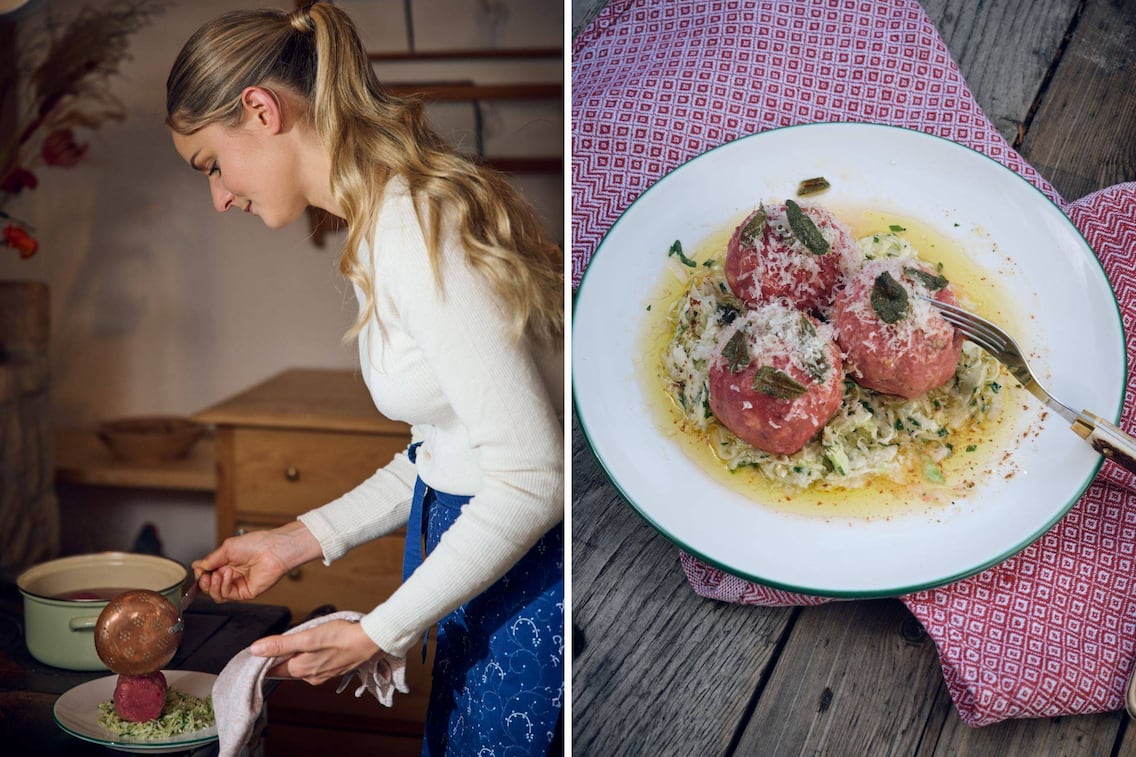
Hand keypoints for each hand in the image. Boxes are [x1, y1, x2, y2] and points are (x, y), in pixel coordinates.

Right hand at [192, 521, 321, 602]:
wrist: (273, 549)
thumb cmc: (257, 544)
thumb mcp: (227, 548)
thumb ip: (210, 560)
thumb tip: (197, 566)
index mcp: (227, 563)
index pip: (207, 575)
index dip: (200, 575)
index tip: (199, 570)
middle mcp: (232, 575)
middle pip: (210, 587)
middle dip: (204, 583)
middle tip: (204, 576)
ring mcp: (238, 585)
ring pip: (216, 595)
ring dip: (213, 586)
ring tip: (218, 575)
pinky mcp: (245, 593)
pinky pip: (227, 595)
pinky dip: (224, 586)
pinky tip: (228, 575)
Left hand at [249, 620, 382, 684]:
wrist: (371, 641)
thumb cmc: (342, 636)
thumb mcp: (308, 636)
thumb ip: (281, 644)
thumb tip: (255, 650)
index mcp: (300, 670)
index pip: (272, 671)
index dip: (262, 661)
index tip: (256, 650)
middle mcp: (310, 676)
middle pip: (285, 669)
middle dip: (277, 657)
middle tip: (273, 641)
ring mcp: (322, 675)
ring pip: (299, 666)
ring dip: (293, 656)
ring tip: (293, 640)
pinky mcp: (332, 669)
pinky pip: (312, 665)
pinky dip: (307, 656)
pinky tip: (312, 646)